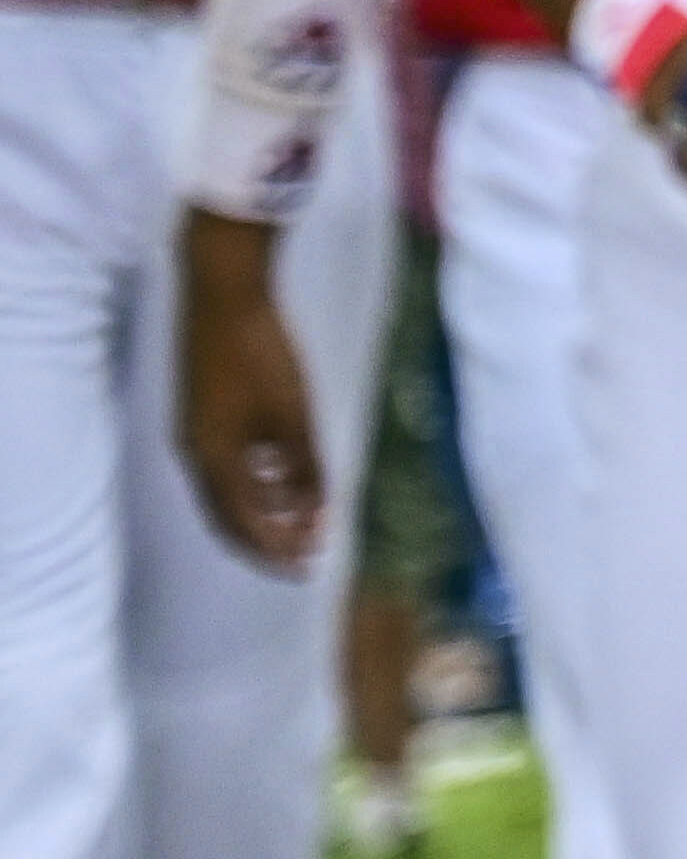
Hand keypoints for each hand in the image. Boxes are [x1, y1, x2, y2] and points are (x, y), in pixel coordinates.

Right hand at [173, 211, 328, 570]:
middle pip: (230, 514)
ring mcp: (196, 429)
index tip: (308, 566)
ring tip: (305, 517)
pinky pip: (228, 460)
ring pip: (230, 486)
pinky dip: (257, 476)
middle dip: (268, 538)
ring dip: (265, 507)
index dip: (275, 551)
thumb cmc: (261, 352)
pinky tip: (286, 473)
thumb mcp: (295, 415)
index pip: (243, 526)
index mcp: (213, 461)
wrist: (224, 291)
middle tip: (305, 553)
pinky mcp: (203, 408)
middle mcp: (196, 452)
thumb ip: (306, 467)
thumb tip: (317, 514)